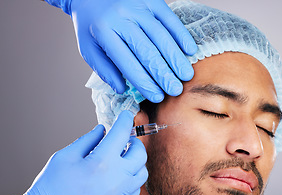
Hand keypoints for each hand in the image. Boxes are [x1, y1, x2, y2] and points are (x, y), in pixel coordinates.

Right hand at [0, 111, 147, 194]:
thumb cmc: (49, 190)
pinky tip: (118, 178)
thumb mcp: (64, 157)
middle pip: (140, 154)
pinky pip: (135, 191)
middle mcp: (116, 181)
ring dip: (135, 162)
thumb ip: (87, 140)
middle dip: (134, 142)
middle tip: (124, 141)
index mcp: (101, 163)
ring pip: (141, 174)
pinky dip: (130, 180)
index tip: (127, 116)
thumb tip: (102, 130)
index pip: (122, 133)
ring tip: (122, 160)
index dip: (126, 120)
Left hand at [46, 0, 197, 101]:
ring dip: (175, 57)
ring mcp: (137, 7)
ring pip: (160, 36)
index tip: (157, 96)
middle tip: (176, 90)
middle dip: (163, 74)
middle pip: (147, 51)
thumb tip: (123, 89)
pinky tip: (189, 50)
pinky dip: (181, 35)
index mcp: (104, 33)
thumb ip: (104, 69)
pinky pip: (169, 18)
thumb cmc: (91, 24)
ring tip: (185, 75)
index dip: (144, 82)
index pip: (128, 64)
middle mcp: (121, 18)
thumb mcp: (89, 48)